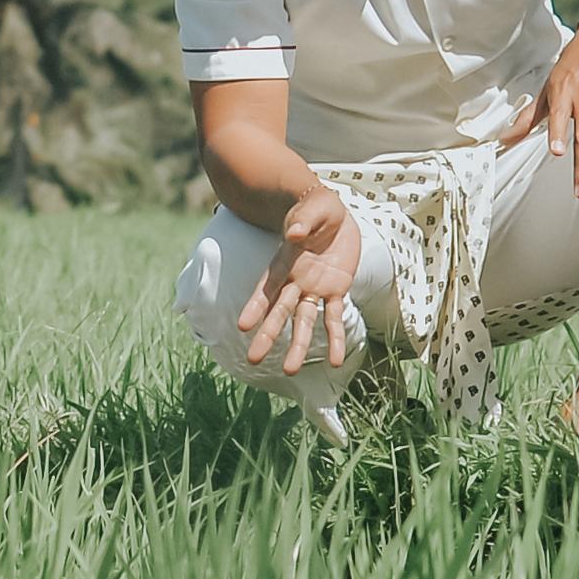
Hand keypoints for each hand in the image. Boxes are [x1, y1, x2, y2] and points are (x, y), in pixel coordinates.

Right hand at [236, 190, 364, 375]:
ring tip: (290, 371)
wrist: (333, 213)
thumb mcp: (312, 209)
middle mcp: (296, 280)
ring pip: (303, 321)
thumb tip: (295, 233)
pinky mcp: (335, 290)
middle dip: (267, 334)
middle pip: (279, 311)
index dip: (256, 306)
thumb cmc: (316, 208)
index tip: (243, 326)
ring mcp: (315, 288)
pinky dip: (335, 338)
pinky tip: (335, 361)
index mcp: (285, 261)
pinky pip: (335, 317)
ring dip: (297, 345)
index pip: (267, 287)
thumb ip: (303, 222)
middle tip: (253, 359)